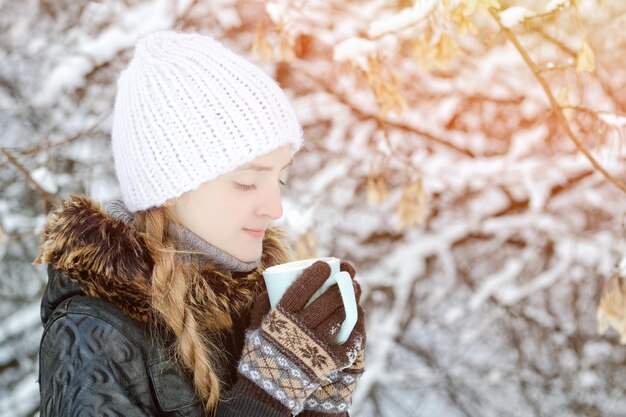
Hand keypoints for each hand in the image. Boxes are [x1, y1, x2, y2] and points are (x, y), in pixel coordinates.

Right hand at [235, 260, 364, 414]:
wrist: (267, 389)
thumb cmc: (261, 351)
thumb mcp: (256, 324)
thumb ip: (263, 302)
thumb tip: (271, 280)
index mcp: (282, 317)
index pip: (304, 287)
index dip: (318, 272)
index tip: (326, 264)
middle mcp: (301, 329)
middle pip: (329, 299)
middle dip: (343, 281)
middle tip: (348, 273)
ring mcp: (317, 346)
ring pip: (341, 316)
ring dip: (352, 299)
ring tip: (355, 289)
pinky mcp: (329, 362)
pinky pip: (348, 341)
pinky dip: (355, 328)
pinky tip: (357, 316)